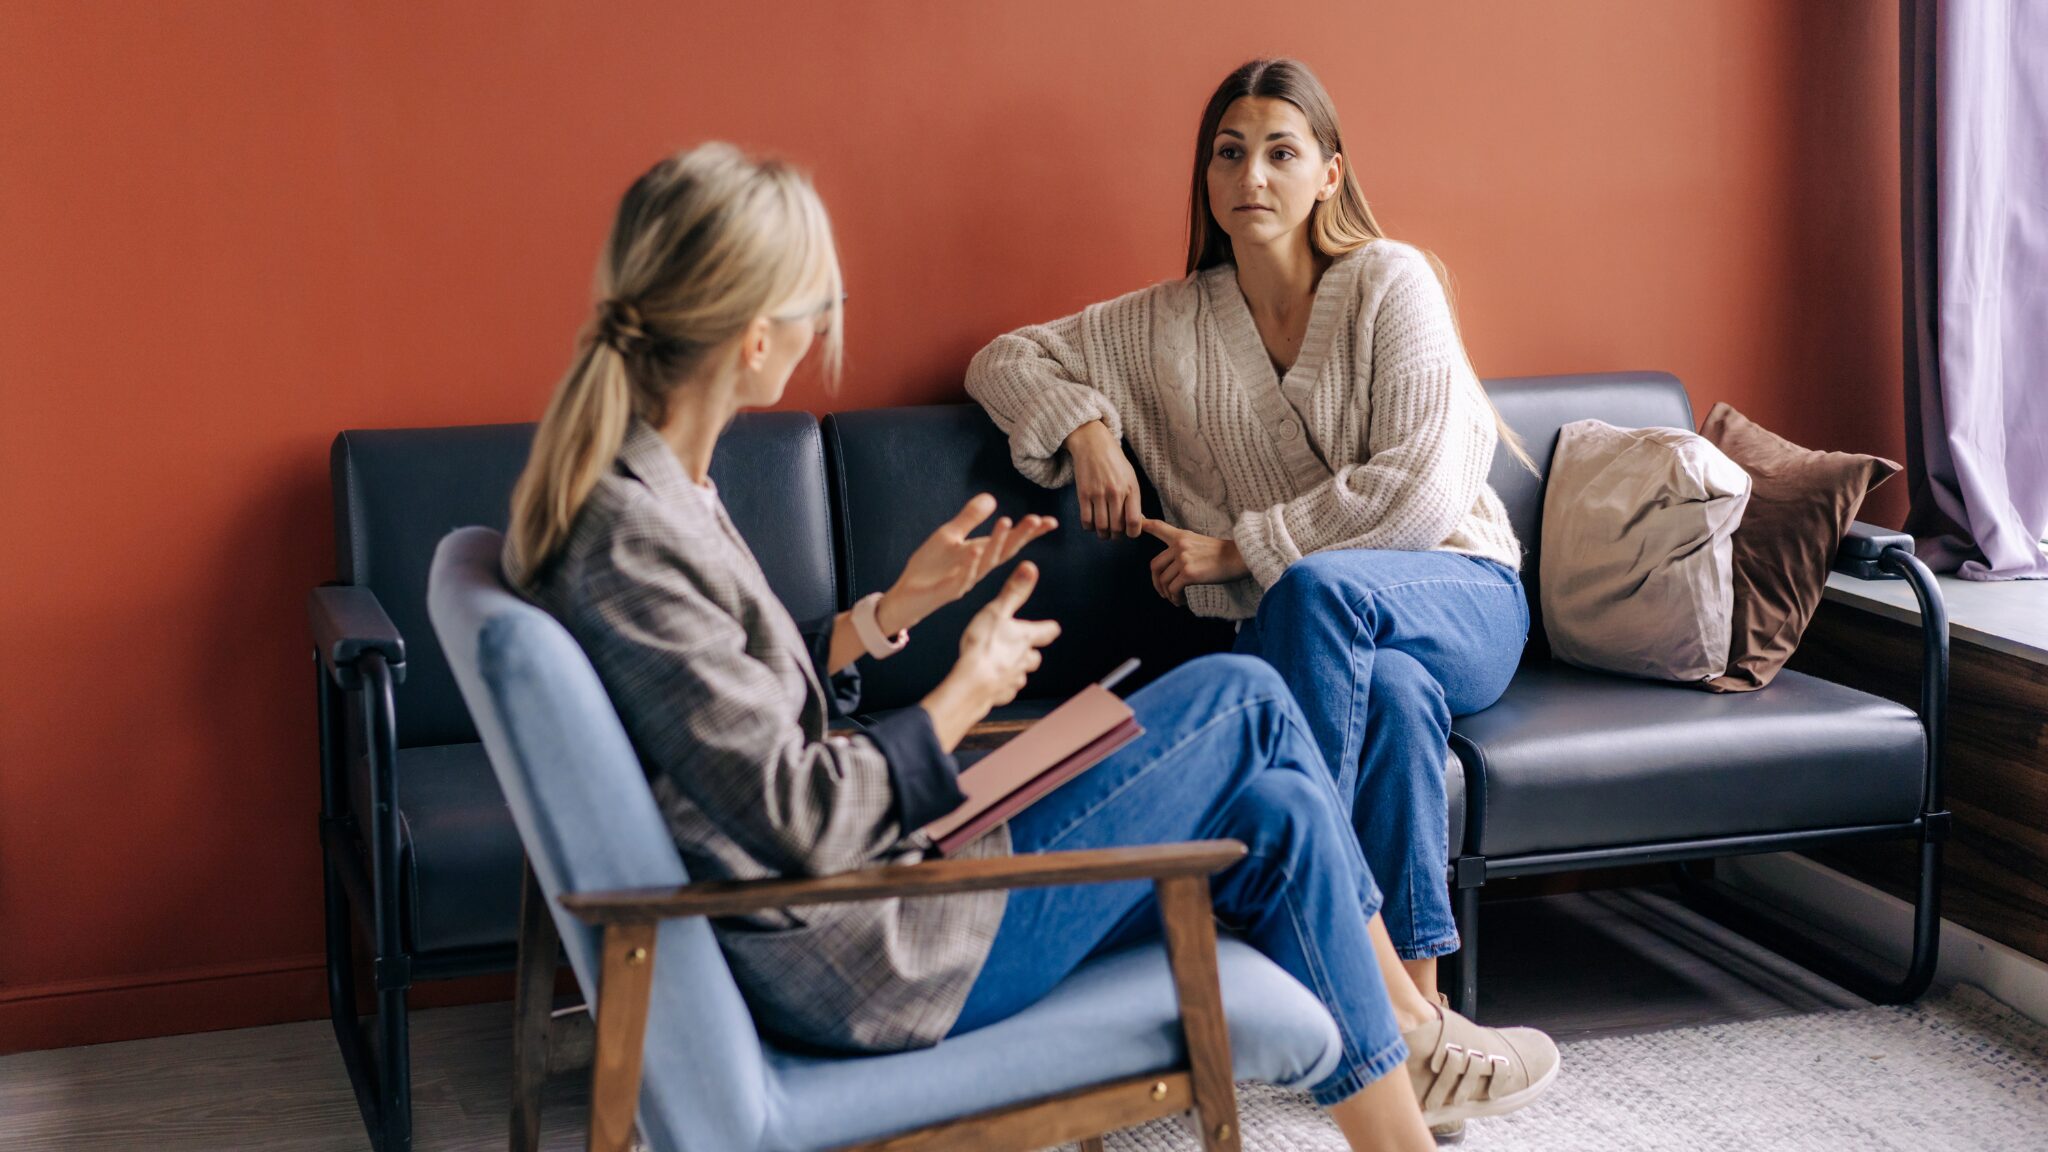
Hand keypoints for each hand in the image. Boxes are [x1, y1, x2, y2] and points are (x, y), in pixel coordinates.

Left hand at [881, 494, 1056, 633]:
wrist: (906, 595)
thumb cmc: (930, 567)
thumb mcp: (950, 535)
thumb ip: (970, 518)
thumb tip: (992, 498)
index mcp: (980, 554)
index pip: (1010, 542)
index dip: (1030, 533)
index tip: (1051, 521)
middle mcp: (977, 568)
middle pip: (1004, 551)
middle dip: (1020, 535)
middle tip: (1036, 519)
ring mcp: (963, 580)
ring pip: (985, 562)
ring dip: (997, 542)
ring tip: (1007, 521)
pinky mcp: (946, 590)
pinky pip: (960, 578)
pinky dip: (968, 565)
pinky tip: (974, 550)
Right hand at [949, 562, 1062, 712]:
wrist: (972, 683)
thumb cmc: (983, 645)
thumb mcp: (997, 611)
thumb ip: (1013, 591)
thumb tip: (1030, 568)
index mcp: (1025, 638)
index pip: (1047, 631)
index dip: (1048, 628)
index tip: (1051, 627)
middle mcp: (1024, 660)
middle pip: (1035, 658)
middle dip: (1030, 652)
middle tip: (1023, 647)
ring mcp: (1013, 680)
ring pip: (1021, 675)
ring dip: (1016, 670)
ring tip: (1003, 665)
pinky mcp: (1000, 695)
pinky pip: (1005, 691)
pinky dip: (1001, 687)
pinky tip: (992, 683)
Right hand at [1064, 421, 1142, 539]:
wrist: (1093, 444)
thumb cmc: (1115, 461)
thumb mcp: (1131, 477)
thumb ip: (1134, 499)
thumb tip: (1136, 523)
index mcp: (1131, 489)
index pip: (1135, 522)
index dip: (1133, 534)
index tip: (1130, 533)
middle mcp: (1115, 492)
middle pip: (1117, 528)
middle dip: (1116, 535)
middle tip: (1115, 533)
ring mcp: (1098, 494)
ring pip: (1101, 527)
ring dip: (1102, 534)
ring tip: (1103, 532)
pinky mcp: (1083, 493)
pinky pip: (1086, 520)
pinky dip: (1089, 527)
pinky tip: (1092, 524)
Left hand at [1142, 519, 1248, 606]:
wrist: (1240, 558)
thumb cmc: (1224, 554)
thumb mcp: (1201, 543)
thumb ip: (1184, 549)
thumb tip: (1174, 566)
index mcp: (1181, 536)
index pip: (1158, 527)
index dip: (1144, 525)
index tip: (1136, 525)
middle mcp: (1179, 546)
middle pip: (1154, 566)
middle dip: (1156, 582)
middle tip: (1163, 592)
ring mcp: (1183, 559)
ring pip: (1164, 581)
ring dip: (1167, 594)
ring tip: (1176, 599)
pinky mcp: (1188, 573)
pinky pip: (1173, 589)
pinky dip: (1175, 598)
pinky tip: (1181, 601)